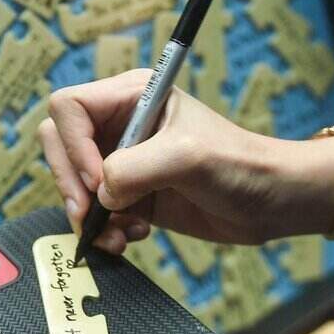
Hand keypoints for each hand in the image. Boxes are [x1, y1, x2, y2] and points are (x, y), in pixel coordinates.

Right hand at [40, 70, 333, 252]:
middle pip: (59, 144)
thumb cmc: (240, 164)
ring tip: (117, 234)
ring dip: (86, 214)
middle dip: (69, 183)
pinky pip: (93, 212)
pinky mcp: (130, 195)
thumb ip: (134, 169)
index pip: (68, 108)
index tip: (101, 180)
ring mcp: (123, 162)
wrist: (273, 201)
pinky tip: (131, 237)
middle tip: (89, 212)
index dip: (74, 146)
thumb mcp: (187, 157)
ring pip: (72, 183)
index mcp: (131, 96)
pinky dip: (102, 229)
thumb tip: (100, 195)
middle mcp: (121, 125)